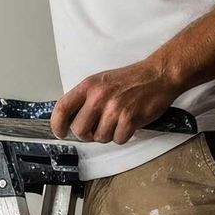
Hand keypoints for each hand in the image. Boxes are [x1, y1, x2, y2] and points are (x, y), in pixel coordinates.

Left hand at [49, 60, 181, 143]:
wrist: (158, 75)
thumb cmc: (131, 79)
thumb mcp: (101, 82)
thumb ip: (86, 99)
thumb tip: (73, 120)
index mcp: (88, 86)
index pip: (62, 108)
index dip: (57, 125)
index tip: (60, 132)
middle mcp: (99, 97)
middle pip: (79, 130)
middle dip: (87, 135)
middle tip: (96, 130)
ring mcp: (114, 108)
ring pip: (100, 137)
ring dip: (108, 135)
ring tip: (117, 122)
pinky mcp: (130, 118)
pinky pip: (119, 139)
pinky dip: (124, 136)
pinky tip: (128, 124)